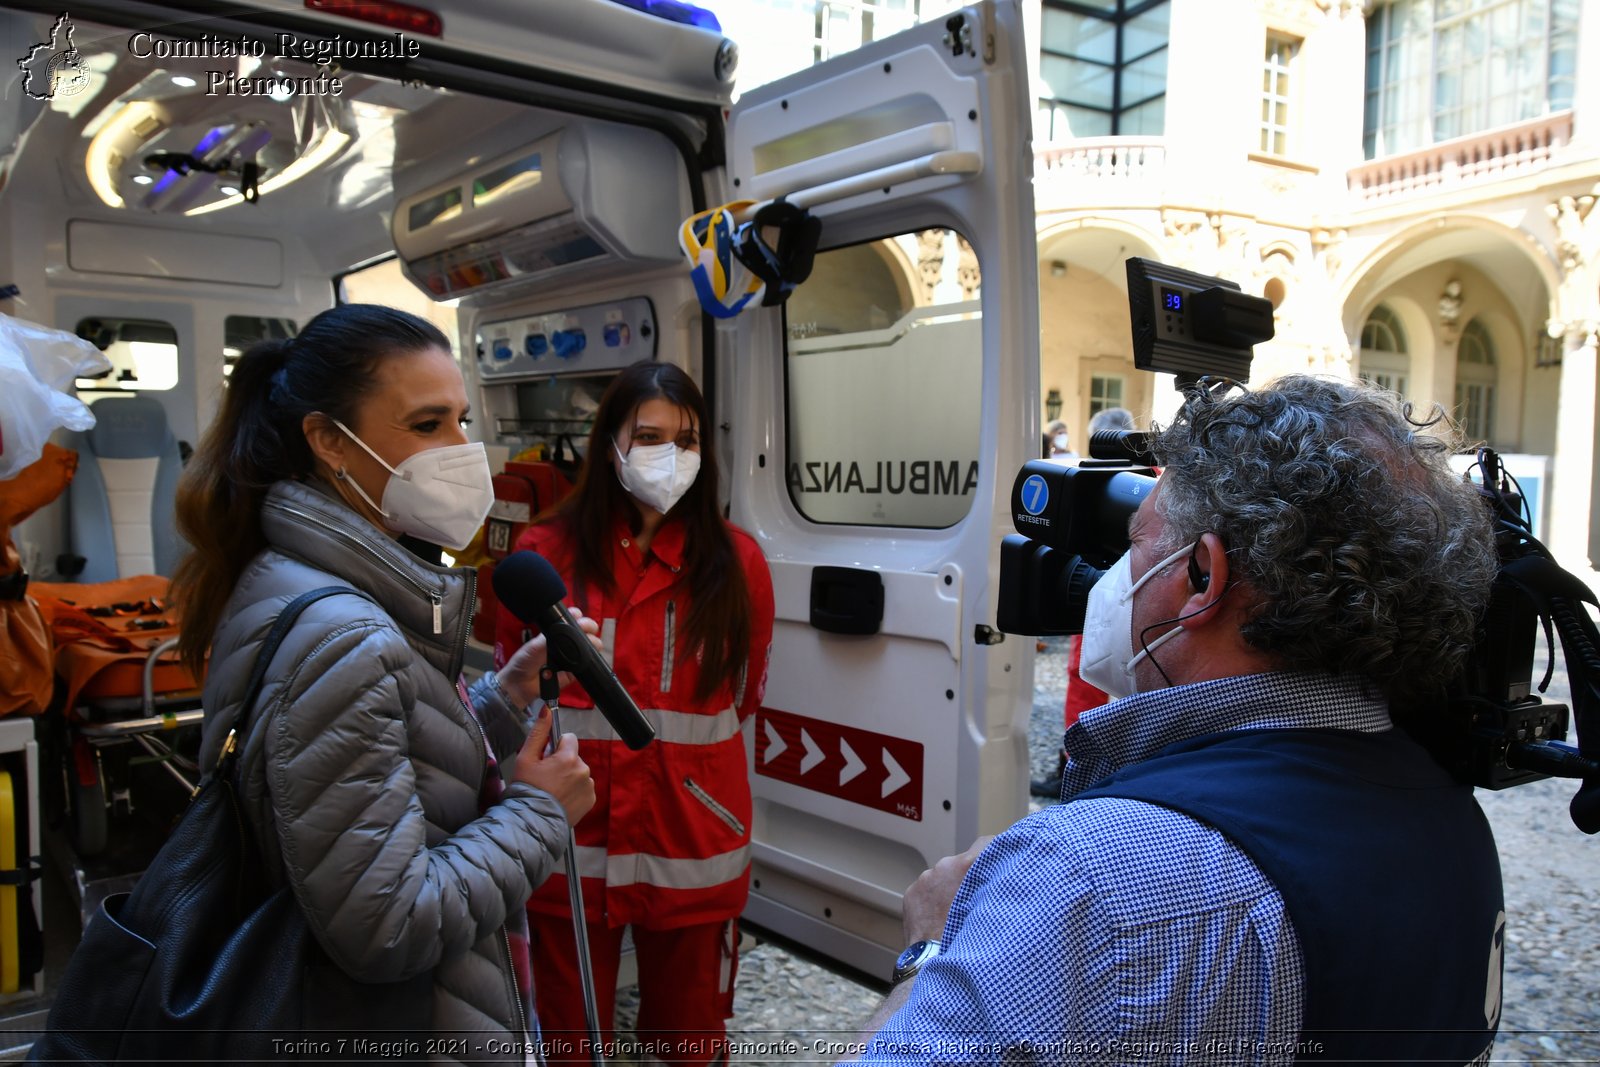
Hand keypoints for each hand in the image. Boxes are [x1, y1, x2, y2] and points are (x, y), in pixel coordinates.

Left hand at [498, 607, 601, 705]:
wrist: (520, 685)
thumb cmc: (524, 662)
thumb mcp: (533, 646)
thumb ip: (548, 638)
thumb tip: (564, 630)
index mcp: (555, 633)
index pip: (570, 621)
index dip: (577, 617)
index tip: (579, 616)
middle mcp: (565, 644)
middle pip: (583, 632)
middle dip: (589, 627)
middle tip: (589, 629)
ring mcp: (570, 657)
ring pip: (588, 647)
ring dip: (593, 643)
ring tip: (592, 643)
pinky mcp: (573, 672)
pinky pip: (585, 665)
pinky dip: (590, 660)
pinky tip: (590, 656)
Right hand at [513, 705, 594, 824]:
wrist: (532, 822)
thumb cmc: (526, 790)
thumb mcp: (525, 758)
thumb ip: (539, 732)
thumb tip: (547, 710)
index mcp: (569, 757)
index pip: (568, 738)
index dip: (556, 746)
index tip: (546, 758)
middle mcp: (583, 770)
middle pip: (573, 757)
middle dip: (562, 763)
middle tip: (546, 778)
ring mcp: (588, 786)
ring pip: (578, 772)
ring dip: (568, 777)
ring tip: (552, 791)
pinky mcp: (590, 800)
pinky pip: (583, 788)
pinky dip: (574, 791)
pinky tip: (560, 799)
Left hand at [902, 835, 992, 943]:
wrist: (935, 962)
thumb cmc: (967, 938)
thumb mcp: (993, 909)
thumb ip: (996, 885)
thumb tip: (1002, 877)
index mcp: (967, 866)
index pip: (986, 843)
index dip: (995, 851)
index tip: (1000, 859)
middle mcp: (944, 866)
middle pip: (962, 864)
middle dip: (969, 878)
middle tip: (976, 900)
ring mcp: (925, 879)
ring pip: (943, 878)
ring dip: (950, 890)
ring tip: (956, 915)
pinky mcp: (912, 892)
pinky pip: (927, 891)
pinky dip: (934, 901)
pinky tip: (940, 920)